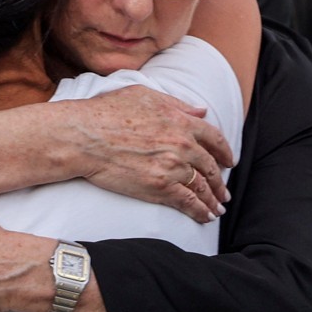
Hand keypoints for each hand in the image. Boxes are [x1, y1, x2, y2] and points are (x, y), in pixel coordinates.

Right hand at [63, 86, 232, 221]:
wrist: (83, 136)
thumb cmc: (105, 112)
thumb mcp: (143, 95)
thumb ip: (176, 103)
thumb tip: (201, 110)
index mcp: (180, 120)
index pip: (213, 138)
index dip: (224, 151)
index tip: (228, 161)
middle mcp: (182, 144)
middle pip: (210, 166)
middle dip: (220, 181)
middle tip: (224, 191)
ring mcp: (173, 167)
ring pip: (202, 186)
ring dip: (213, 199)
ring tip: (217, 208)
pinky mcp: (160, 187)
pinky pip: (188, 202)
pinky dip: (200, 211)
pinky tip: (205, 216)